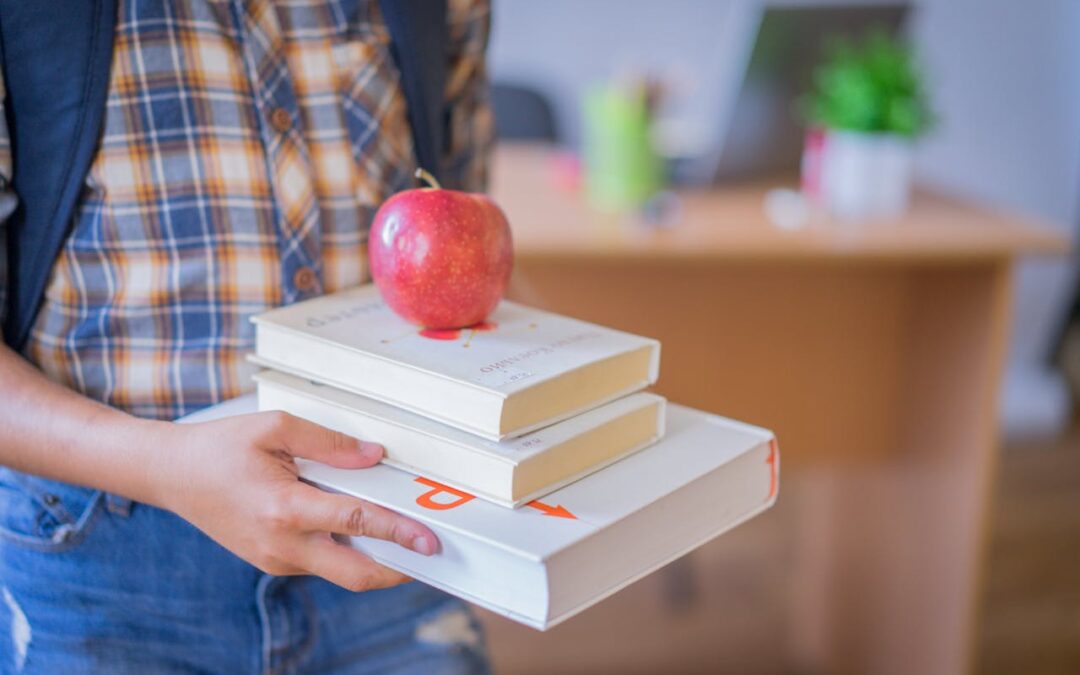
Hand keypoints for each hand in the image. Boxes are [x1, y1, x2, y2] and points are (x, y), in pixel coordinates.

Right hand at [153, 411, 435, 591]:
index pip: (357, 522)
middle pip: (356, 574)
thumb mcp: (275, 428)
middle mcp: (282, 544)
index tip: (429, 539)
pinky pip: (321, 563)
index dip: (399, 531)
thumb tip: (374, 455)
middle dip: (398, 570)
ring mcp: (276, 560)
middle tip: (429, 554)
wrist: (171, 475)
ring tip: (404, 536)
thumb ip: (330, 443)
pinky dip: (346, 550)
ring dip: (374, 559)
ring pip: (340, 571)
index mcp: (284, 509)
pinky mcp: (273, 562)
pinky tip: (362, 528)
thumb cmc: (219, 448)